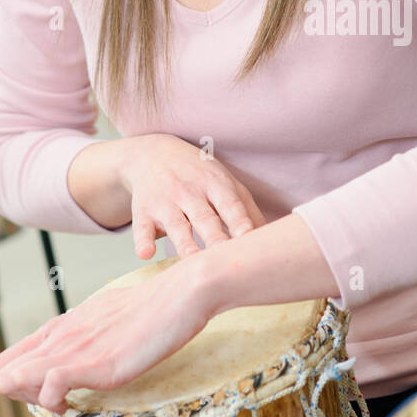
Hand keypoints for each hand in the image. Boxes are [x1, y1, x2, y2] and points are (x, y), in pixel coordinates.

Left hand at [0, 254, 213, 412]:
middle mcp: (61, 336)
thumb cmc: (154, 305)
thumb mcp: (108, 314)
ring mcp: (75, 349)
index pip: (10, 359)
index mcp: (64, 325)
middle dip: (22, 395)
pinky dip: (56, 406)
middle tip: (56, 400)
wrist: (181, 294)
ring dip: (34, 402)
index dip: (21, 380)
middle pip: (5, 374)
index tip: (48, 390)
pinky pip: (50, 389)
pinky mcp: (94, 365)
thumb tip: (87, 347)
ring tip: (66, 404)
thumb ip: (89, 331)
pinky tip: (76, 407)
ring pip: (16, 380)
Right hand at [119, 134, 266, 259]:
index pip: (230, 206)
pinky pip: (142, 228)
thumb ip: (248, 211)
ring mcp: (166, 202)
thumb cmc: (199, 175)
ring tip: (193, 262)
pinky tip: (145, 253)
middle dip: (216, 238)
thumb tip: (274, 241)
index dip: (240, 222)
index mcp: (216, 185)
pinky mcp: (144, 212)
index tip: (250, 238)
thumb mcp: (226, 183)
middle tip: (226, 259)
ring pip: (177, 226)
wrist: (153, 154)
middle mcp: (191, 192)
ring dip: (185, 244)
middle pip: (205, 219)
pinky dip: (143, 241)